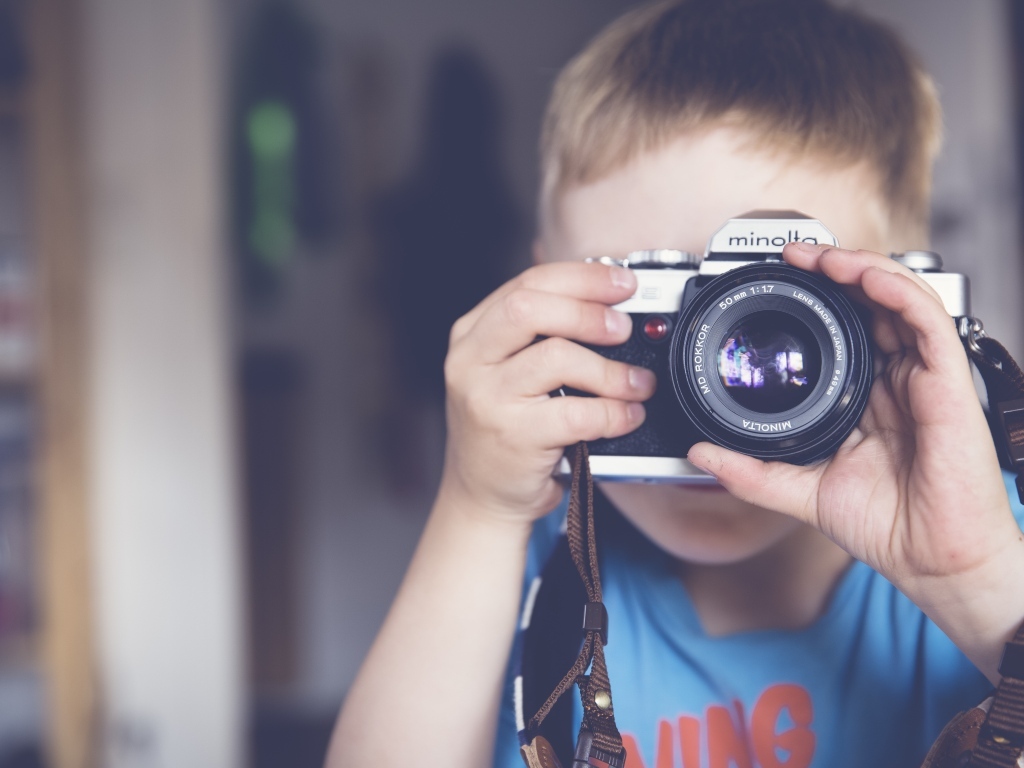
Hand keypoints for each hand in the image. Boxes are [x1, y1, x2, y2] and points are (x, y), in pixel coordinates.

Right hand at [439, 261, 656, 523]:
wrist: (481, 496)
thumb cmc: (505, 429)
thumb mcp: (507, 372)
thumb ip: (541, 336)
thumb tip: (609, 304)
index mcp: (472, 334)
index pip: (527, 284)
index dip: (581, 277)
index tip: (622, 282)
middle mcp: (471, 361)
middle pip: (530, 308)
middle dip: (588, 311)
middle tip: (624, 328)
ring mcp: (487, 399)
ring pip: (557, 357)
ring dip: (610, 369)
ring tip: (636, 382)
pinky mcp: (512, 436)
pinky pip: (575, 412)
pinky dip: (612, 412)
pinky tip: (627, 416)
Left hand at [687, 243, 1020, 600]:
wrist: (933, 561)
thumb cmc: (887, 526)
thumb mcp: (801, 491)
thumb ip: (751, 471)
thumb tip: (700, 453)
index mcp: (868, 395)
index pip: (847, 328)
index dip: (817, 298)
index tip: (777, 281)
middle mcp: (897, 378)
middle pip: (872, 302)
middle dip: (833, 269)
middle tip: (792, 256)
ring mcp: (924, 376)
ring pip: (899, 297)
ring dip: (860, 267)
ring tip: (819, 256)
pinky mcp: (949, 382)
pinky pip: (928, 320)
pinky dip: (896, 290)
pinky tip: (864, 277)